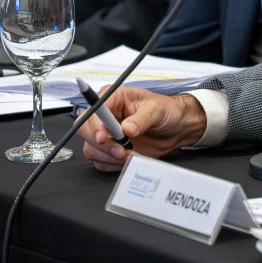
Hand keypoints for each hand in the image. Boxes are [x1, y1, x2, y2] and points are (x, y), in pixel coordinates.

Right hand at [76, 87, 207, 170]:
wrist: (176, 128)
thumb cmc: (166, 111)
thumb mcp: (157, 110)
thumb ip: (141, 120)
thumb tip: (127, 128)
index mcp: (113, 98)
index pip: (93, 110)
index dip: (96, 125)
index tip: (104, 137)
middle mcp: (106, 115)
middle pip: (85, 130)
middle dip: (102, 144)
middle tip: (121, 150)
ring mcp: (106, 133)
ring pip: (91, 148)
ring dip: (109, 156)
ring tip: (130, 153)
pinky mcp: (109, 149)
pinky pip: (101, 161)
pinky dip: (113, 164)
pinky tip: (129, 158)